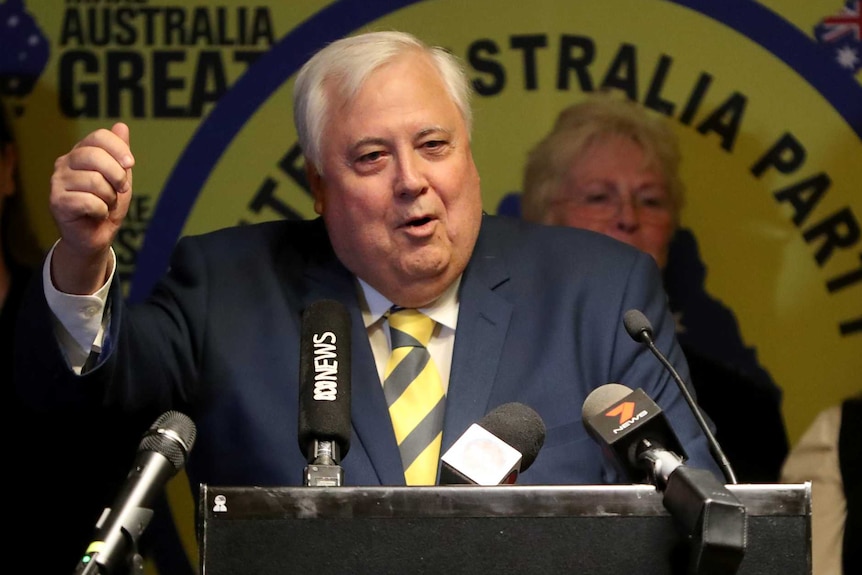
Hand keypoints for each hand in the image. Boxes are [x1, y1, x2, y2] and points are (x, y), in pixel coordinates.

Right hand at [49, 122, 134, 293]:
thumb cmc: (107, 205)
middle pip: (94, 155)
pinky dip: (101, 210)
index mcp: (80, 153)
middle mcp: (65, 163)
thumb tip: (121, 126)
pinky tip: (96, 213)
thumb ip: (120, 154)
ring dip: (109, 197)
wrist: (96, 236)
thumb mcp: (120, 177)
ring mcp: (57, 182)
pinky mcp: (56, 201)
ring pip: (94, 181)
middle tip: (120, 189)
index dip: (118, 148)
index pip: (99, 137)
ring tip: (105, 203)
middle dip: (117, 175)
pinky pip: (88, 201)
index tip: (130, 164)